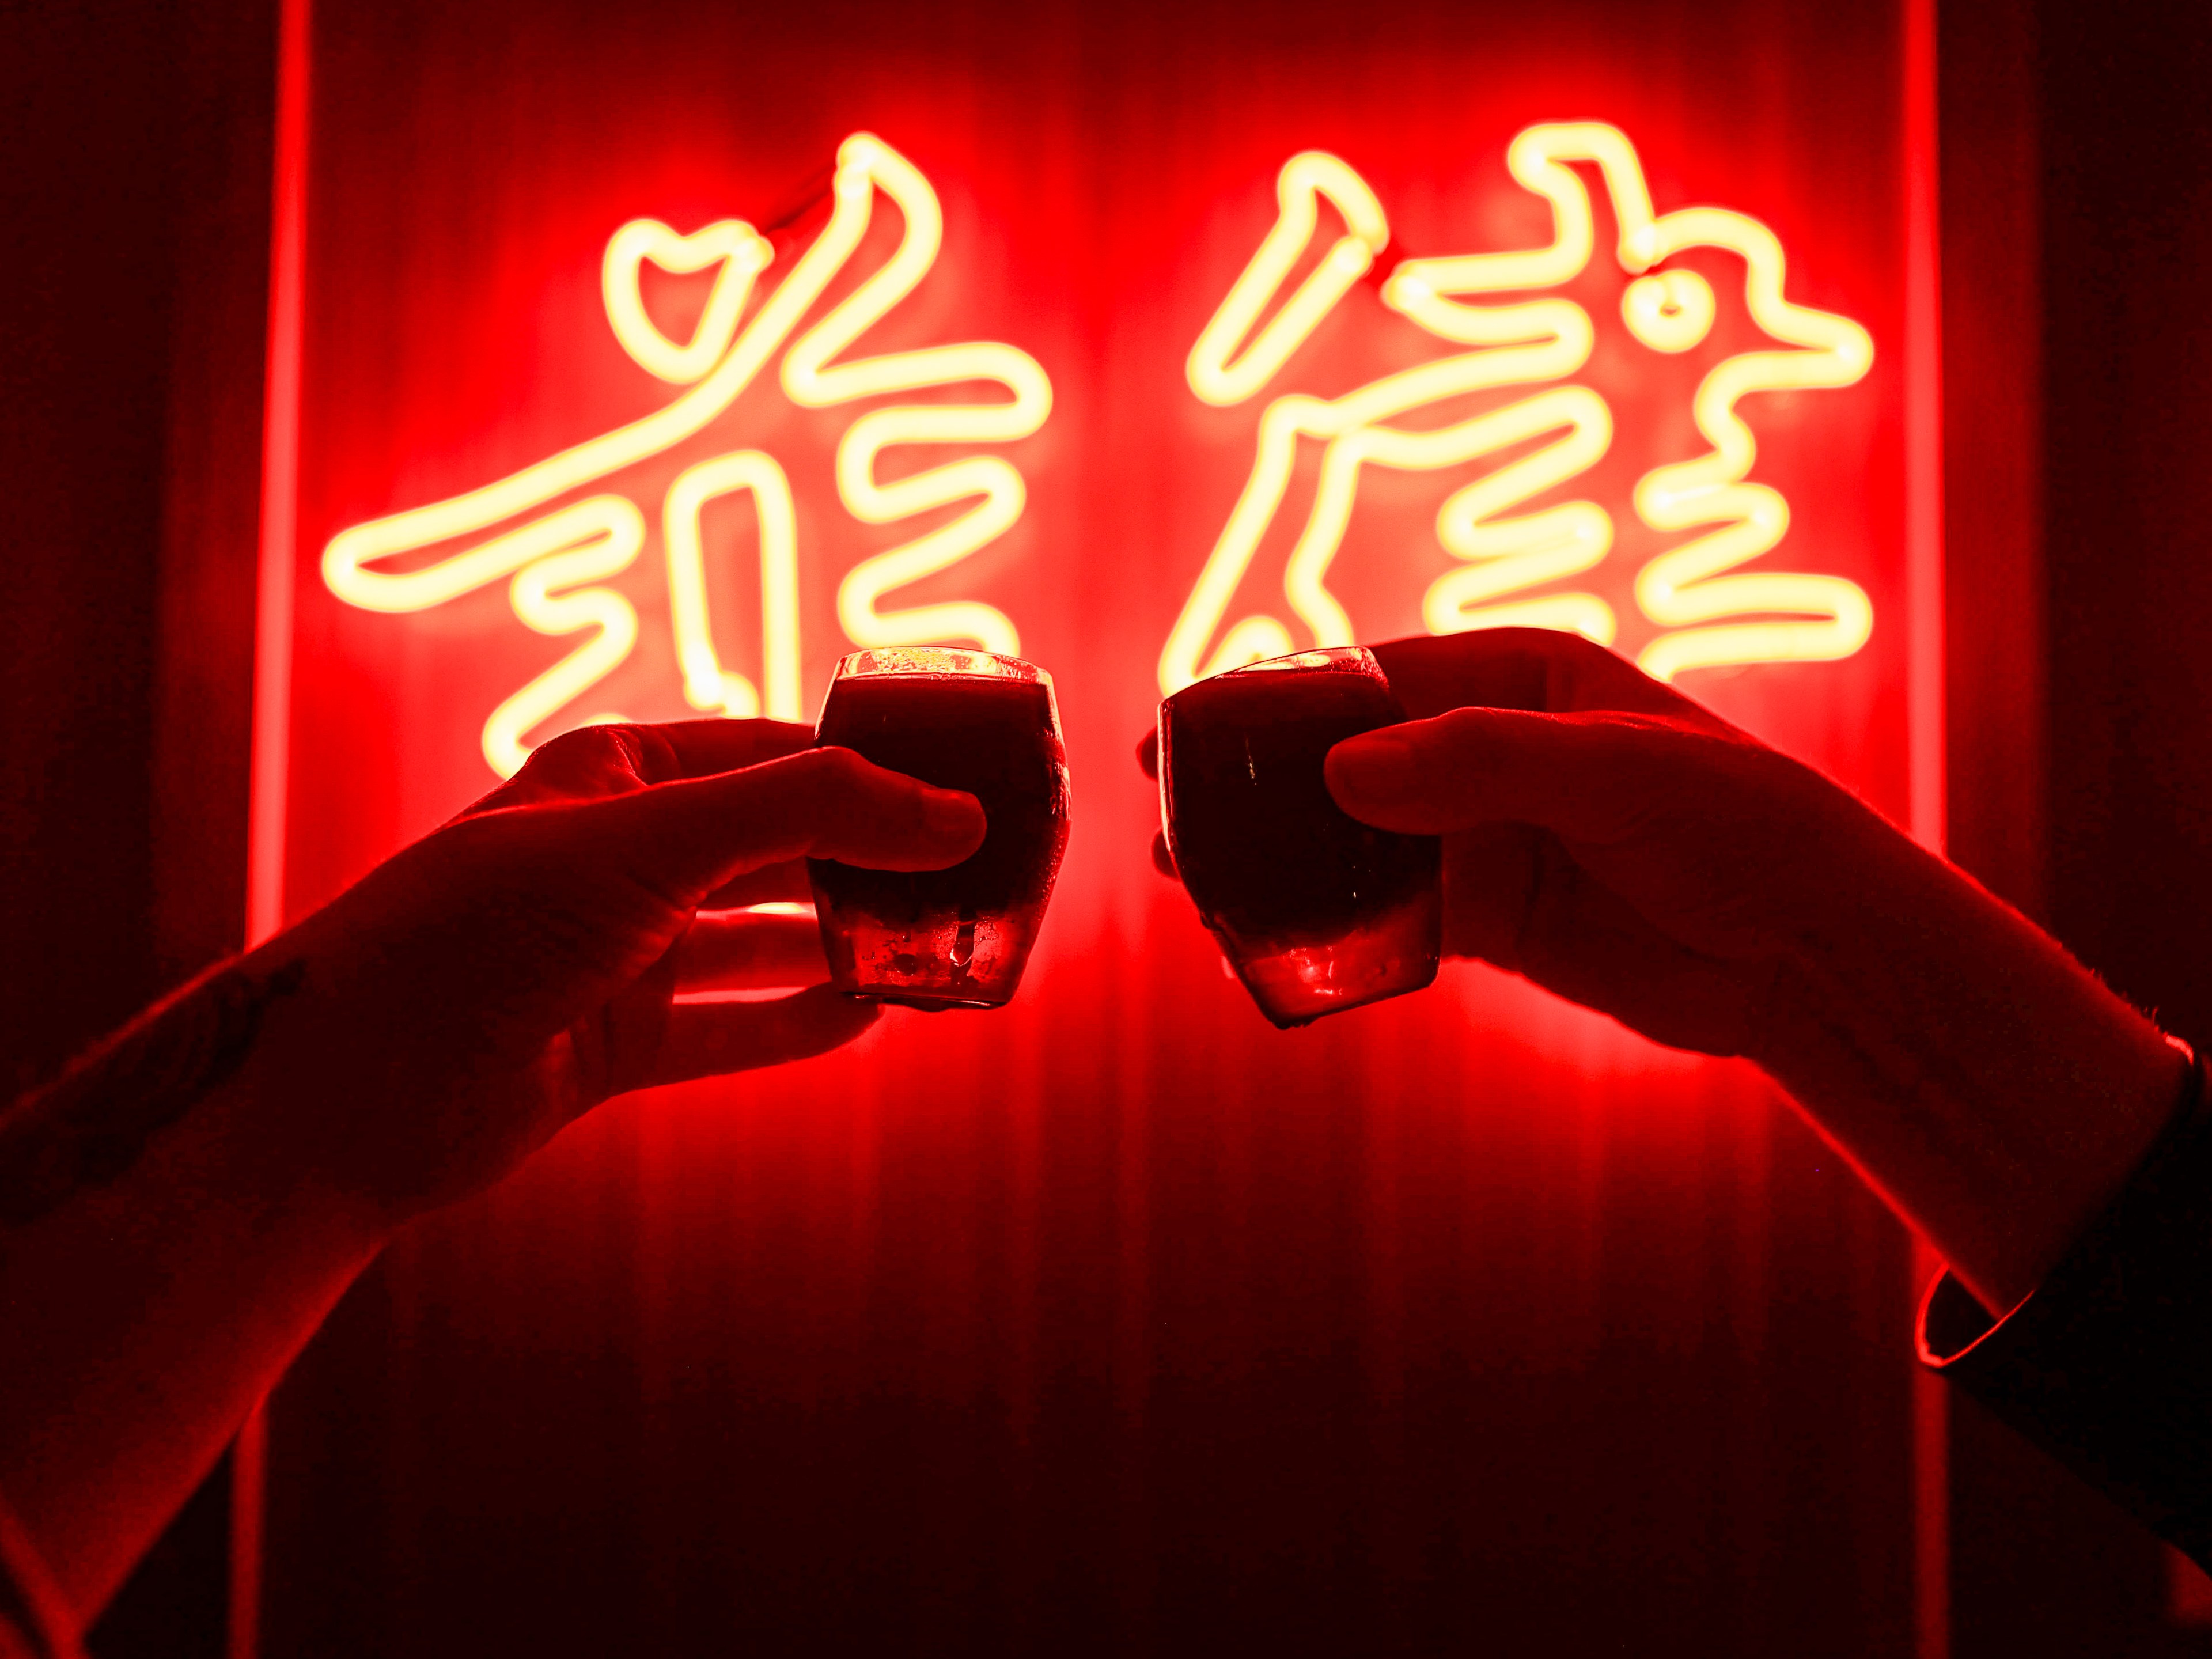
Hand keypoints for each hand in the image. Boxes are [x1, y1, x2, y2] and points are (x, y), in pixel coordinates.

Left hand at [260, 720, 983, 1221]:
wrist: (350, 1087)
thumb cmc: (478, 929)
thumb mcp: (654, 840)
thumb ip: (808, 815)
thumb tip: (950, 815)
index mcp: (618, 774)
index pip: (776, 751)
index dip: (871, 771)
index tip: (963, 797)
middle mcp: (623, 856)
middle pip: (780, 848)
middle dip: (870, 863)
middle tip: (970, 880)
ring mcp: (621, 952)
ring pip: (764, 942)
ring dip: (846, 946)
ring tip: (937, 953)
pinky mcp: (616, 1043)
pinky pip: (734, 1027)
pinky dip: (801, 1022)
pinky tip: (871, 1019)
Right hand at [1139, 630, 1852, 1054]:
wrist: (1810, 953)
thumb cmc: (1743, 827)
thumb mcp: (1623, 772)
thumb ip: (1486, 763)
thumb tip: (1343, 772)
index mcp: (1518, 677)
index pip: (1369, 677)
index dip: (1273, 704)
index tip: (1190, 730)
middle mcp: (1488, 750)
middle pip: (1343, 760)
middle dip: (1258, 788)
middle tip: (1169, 822)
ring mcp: (1484, 837)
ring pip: (1352, 843)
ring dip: (1280, 862)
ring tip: (1196, 886)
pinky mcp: (1490, 920)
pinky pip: (1387, 918)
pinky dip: (1331, 929)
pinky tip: (1270, 945)